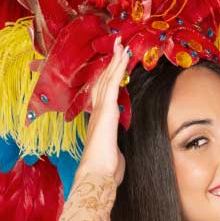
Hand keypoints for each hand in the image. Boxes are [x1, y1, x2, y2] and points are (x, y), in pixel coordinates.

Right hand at [83, 37, 129, 182]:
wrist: (97, 175)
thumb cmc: (105, 170)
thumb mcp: (114, 154)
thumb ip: (116, 147)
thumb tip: (119, 151)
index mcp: (99, 122)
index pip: (104, 95)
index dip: (108, 79)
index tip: (114, 67)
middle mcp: (98, 113)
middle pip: (104, 82)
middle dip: (111, 64)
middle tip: (116, 46)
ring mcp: (101, 110)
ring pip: (108, 79)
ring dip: (114, 61)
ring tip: (120, 45)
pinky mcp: (107, 110)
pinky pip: (113, 84)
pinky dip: (117, 68)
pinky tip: (123, 56)